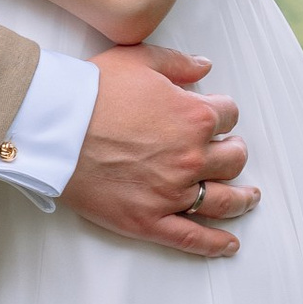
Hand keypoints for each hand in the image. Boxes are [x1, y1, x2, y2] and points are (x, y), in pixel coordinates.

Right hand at [63, 43, 257, 258]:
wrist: (54, 126)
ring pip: (223, 200)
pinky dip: (215, 244)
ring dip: (241, 198)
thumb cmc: (91, 91)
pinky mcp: (149, 220)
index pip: (229, 116)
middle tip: (228, 153)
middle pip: (233, 159)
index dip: (222, 114)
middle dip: (233, 153)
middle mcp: (191, 157)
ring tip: (248, 197)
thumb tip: (204, 67)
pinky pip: (192, 238)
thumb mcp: (138, 59)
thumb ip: (177, 63)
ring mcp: (172, 193)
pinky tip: (229, 244)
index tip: (215, 118)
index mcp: (194, 118)